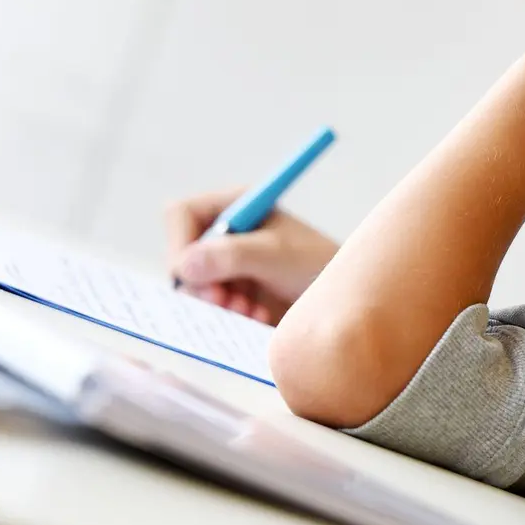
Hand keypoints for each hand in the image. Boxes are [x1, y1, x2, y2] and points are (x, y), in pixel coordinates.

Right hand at [164, 190, 339, 324]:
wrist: (345, 300)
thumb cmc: (319, 266)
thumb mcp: (277, 255)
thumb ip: (232, 255)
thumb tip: (184, 264)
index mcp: (234, 206)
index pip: (181, 215)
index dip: (180, 244)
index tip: (192, 275)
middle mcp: (224, 234)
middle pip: (181, 255)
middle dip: (199, 283)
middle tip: (225, 302)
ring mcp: (226, 265)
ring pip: (191, 286)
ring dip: (214, 304)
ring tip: (248, 311)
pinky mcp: (232, 293)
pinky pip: (208, 308)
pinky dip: (226, 316)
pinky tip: (256, 318)